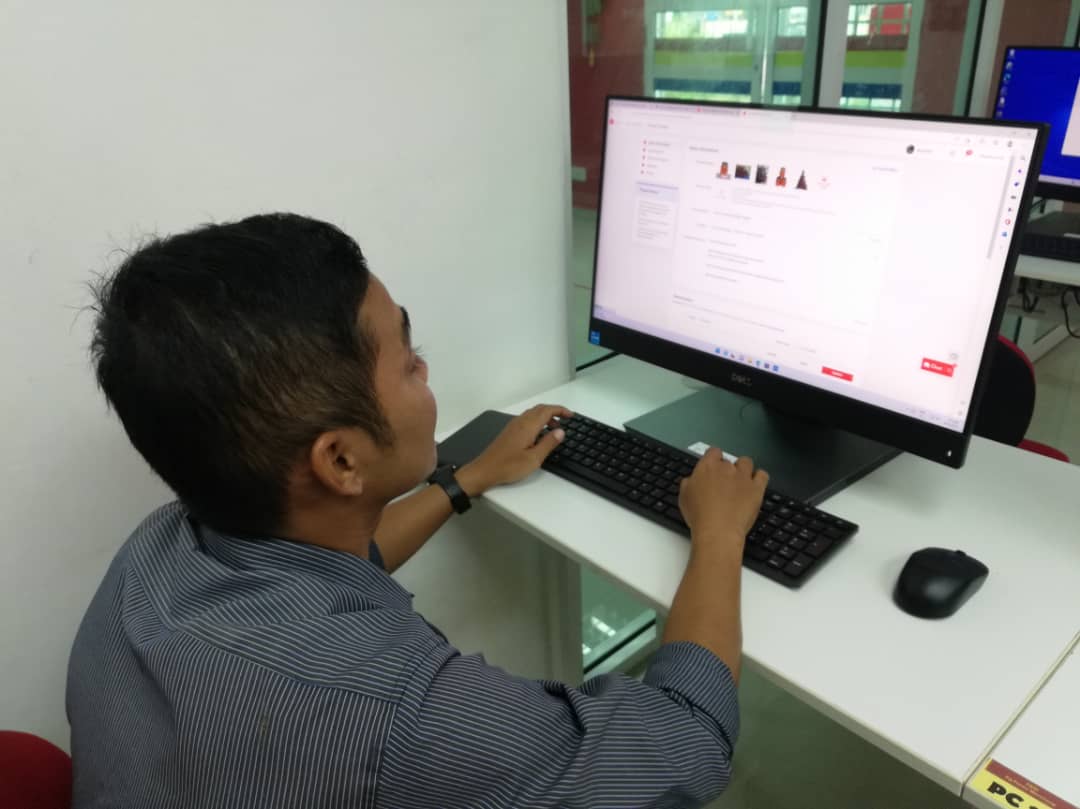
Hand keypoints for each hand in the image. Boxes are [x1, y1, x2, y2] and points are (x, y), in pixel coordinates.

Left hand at [456, 404, 573, 495]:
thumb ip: (548, 443)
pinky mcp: (508, 432)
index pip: (547, 410)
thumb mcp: (533, 458)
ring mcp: (513, 426)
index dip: (561, 410)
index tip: (571, 415)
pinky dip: (536, 422)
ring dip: (545, 417)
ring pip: (532, 414)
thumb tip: (560, 431)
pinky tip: (539, 434)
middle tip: (565, 420)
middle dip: (554, 411)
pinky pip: (526, 420)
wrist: (484, 470)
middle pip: (539, 409)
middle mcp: (519, 422)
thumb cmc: (508, 466)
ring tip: (554, 428)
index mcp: (527, 426)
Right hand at [679, 449, 768, 550]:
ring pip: (746, 462)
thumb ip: (688, 483)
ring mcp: (743, 477)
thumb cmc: (700, 515)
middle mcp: (726, 468)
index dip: (713, 459)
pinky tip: (755, 485)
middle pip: (729, 460)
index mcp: (707, 466)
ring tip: (740, 481)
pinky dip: (759, 477)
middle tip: (723, 483)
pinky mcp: (756, 488)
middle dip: (727, 469)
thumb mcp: (683, 497)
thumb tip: (691, 480)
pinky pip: (762, 475)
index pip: (713, 452)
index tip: (712, 467)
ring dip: (743, 469)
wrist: (718, 530)